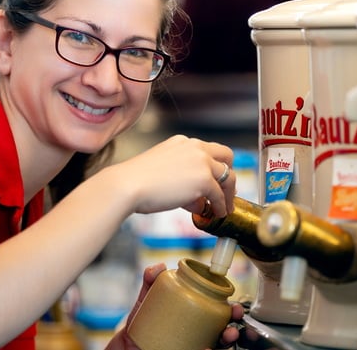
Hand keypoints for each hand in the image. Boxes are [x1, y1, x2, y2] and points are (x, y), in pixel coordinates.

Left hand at [106, 263, 244, 349]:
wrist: (125, 347)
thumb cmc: (140, 324)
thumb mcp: (146, 301)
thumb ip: (150, 282)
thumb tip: (159, 267)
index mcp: (193, 318)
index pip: (217, 313)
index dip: (230, 311)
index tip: (234, 308)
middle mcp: (196, 335)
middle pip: (221, 333)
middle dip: (232, 330)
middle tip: (232, 328)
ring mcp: (193, 346)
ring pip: (216, 347)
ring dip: (225, 343)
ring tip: (224, 338)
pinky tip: (206, 349)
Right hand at [110, 135, 236, 216]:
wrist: (128, 185)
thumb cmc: (136, 181)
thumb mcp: (163, 171)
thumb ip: (182, 179)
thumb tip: (198, 199)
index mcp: (183, 142)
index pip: (208, 150)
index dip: (215, 166)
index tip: (215, 179)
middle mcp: (195, 147)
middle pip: (227, 157)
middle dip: (229, 175)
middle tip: (226, 192)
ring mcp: (201, 162)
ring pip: (228, 176)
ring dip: (229, 194)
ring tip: (225, 208)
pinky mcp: (204, 180)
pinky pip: (219, 195)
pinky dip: (221, 206)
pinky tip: (216, 213)